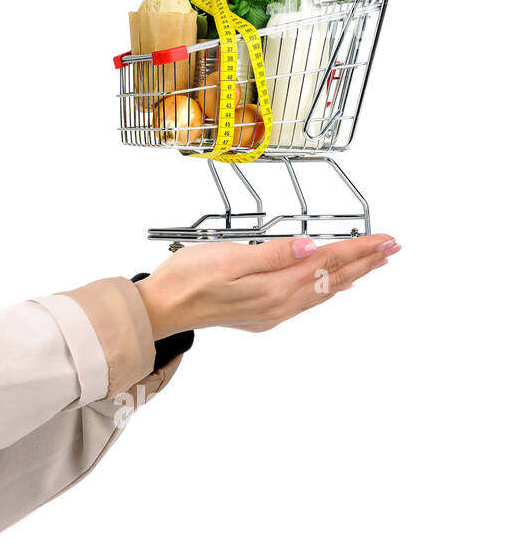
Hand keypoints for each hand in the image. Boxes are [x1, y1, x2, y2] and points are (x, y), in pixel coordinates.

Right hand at [134, 233, 398, 337]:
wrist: (159, 309)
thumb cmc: (186, 280)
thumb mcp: (228, 258)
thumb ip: (273, 254)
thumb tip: (313, 247)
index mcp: (274, 288)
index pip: (326, 263)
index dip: (358, 249)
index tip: (384, 239)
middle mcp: (278, 304)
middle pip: (331, 280)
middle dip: (364, 262)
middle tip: (393, 248)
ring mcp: (271, 313)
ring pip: (323, 292)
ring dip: (351, 275)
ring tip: (374, 264)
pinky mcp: (260, 314)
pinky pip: (307, 301)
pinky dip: (328, 290)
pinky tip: (336, 288)